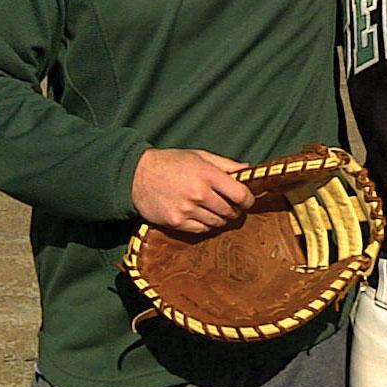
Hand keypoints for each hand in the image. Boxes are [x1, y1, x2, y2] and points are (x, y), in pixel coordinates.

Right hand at [132, 147, 253, 232]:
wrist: (137, 175)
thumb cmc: (171, 162)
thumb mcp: (199, 155)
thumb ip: (226, 164)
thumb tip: (248, 169)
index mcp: (207, 174)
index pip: (240, 195)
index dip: (248, 200)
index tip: (247, 200)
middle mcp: (199, 193)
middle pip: (230, 211)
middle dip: (235, 211)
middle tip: (233, 207)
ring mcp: (187, 209)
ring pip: (217, 223)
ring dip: (221, 219)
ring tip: (217, 212)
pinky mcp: (176, 222)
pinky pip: (201, 230)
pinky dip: (206, 225)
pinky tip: (203, 217)